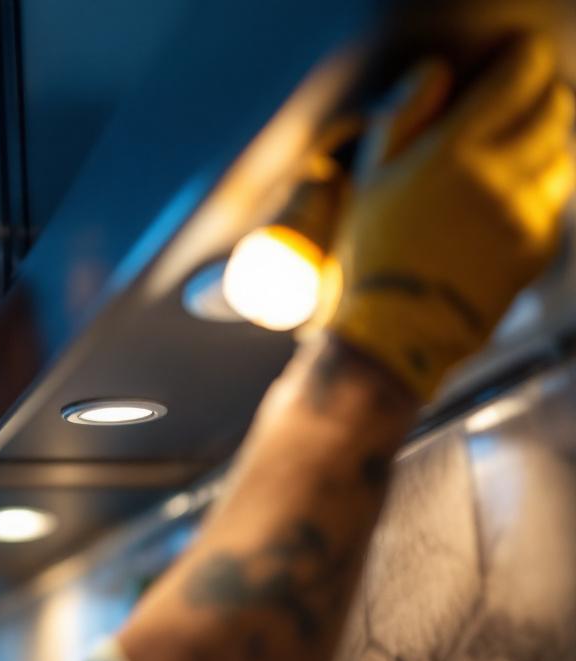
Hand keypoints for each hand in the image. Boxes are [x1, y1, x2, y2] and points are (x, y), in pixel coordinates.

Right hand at [328, 35, 574, 400]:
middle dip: (541, 94)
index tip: (513, 58)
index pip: (520, 77)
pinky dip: (535, 189)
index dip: (523, 58)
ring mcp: (526, 214)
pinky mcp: (537, 247)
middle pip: (554, 108)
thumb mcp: (368, 179)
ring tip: (511, 149)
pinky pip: (549, 201)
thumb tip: (436, 72)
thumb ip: (403, 118)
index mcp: (456, 149)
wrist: (393, 337)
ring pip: (560, 153)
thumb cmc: (368, 259)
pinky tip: (500, 201)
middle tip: (518, 98)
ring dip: (543, 140)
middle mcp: (502, 176)